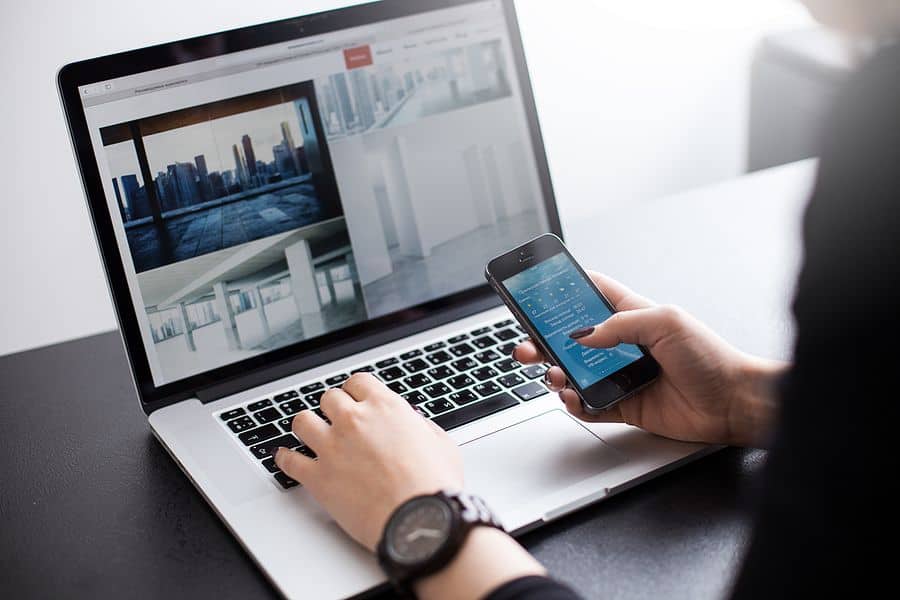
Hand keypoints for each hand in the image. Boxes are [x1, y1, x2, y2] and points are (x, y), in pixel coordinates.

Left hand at [275, 374, 546, 598]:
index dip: (356, 392)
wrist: (418, 520)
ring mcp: (332, 447)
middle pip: (329, 398)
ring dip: (307, 426)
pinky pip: (288, 460)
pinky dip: (285, 458)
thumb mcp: (441, 444)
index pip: (357, 382)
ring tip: (310, 433)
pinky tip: (286, 458)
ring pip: (302, 421)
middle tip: (338, 421)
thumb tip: (413, 424)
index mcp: (385, 407)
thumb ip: (421, 427)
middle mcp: (354, 421)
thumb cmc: (433, 486)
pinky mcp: (317, 477)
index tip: (355, 400)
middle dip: (334, 409)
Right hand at [515, 272, 783, 446]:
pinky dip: (576, 403)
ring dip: (557, 374)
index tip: (537, 292)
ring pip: (575, 373)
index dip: (564, 292)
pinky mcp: (625, 405)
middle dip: (545, 341)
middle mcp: (624, 345)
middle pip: (572, 340)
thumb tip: (584, 334)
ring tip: (555, 376)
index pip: (592, 295)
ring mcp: (622, 376)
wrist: (734, 403)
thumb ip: (620, 324)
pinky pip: (590, 405)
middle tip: (528, 346)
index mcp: (633, 316)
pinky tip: (574, 398)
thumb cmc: (711, 357)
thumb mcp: (665, 322)